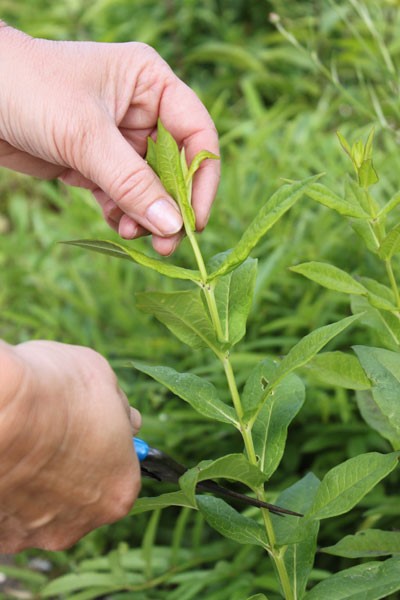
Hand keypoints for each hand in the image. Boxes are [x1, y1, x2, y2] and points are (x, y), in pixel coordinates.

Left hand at [0, 23, 219, 254]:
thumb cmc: (29, 90)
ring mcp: (117, 140)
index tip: (193, 219)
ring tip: (134, 237)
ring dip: (146, 216)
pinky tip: (118, 227)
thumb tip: (172, 226)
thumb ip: (132, 183)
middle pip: (174, 167)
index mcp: (150, 84)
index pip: (197, 134)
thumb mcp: (86, 136)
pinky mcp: (95, 163)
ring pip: (148, 187)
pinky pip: (122, 196)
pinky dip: (122, 215)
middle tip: (168, 244)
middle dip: (170, 206)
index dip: (201, 178)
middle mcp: (141, 111)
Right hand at [0, 340, 140, 551]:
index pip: (120, 474)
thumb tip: (127, 418)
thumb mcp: (103, 382)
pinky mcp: (0, 534)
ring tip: (22, 445)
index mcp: (118, 490)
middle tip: (52, 436)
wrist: (0, 405)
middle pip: (81, 498)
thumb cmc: (56, 389)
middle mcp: (82, 522)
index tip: (90, 430)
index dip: (105, 449)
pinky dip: (6, 491)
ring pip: (40, 508)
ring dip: (35, 483)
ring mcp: (35, 532)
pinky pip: (8, 512)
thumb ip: (119, 410)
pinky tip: (5, 461)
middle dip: (70, 471)